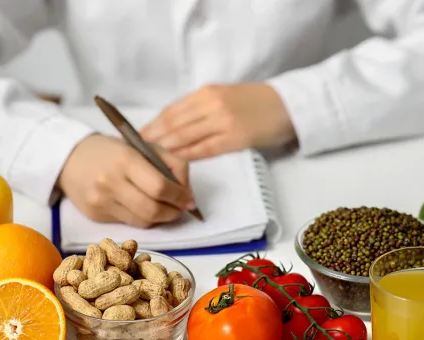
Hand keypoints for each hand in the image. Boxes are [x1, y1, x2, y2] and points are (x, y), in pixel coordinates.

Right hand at [57, 134, 194, 227]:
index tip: (189, 200)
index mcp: (125, 159)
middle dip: (173, 213)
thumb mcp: (144, 146)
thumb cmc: (113, 151)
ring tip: (164, 208)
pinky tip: (142, 207)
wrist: (70, 159)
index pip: (160, 187)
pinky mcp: (96, 216)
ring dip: (160, 218)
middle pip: (152, 210)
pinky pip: (129, 223)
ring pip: (143, 222)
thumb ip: (172, 165)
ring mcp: (101, 202)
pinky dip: (142, 218)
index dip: (180, 197)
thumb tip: (189, 196)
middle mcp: (110, 183)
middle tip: (180, 208)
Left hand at [141, 83, 294, 159]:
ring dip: (166, 149)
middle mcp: (211, 104)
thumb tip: (172, 126)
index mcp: (206, 93)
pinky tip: (176, 163)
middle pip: (174, 124)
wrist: (287, 105)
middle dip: (154, 139)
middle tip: (137, 152)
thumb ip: (199, 109)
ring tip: (150, 160)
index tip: (137, 137)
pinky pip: (204, 149)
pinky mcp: (235, 138)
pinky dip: (187, 156)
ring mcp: (222, 121)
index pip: (171, 110)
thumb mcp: (223, 96)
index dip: (153, 125)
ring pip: (186, 137)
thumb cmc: (254, 103)